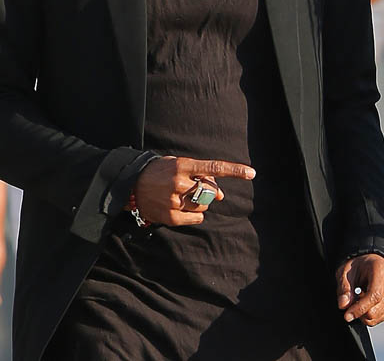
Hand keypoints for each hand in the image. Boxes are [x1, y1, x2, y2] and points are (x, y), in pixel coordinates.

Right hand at [131, 156, 254, 225]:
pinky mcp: (170, 216)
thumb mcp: (181, 166)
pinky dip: (194, 214)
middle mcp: (179, 183)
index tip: (251, 173)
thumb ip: (203, 177)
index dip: (234, 170)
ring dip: (199, 202)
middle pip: (210, 191)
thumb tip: (221, 196)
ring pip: (204, 205)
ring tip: (181, 196)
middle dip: (208, 191)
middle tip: (193, 187)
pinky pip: (197, 218)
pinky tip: (181, 207)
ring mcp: (173, 201)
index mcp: (183, 166)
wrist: (132, 184)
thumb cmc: (162, 172)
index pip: (214, 168)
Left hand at [335, 253, 383, 325]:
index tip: (347, 315)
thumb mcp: (346, 271)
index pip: (374, 295)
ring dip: (363, 313)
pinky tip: (368, 302)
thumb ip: (344, 287)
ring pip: (376, 317)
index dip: (360, 308)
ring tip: (360, 298)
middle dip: (358, 311)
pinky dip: (370, 315)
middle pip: (374, 310)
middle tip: (352, 300)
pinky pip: (380, 319)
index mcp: (381, 270)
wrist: (375, 264)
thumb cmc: (361, 266)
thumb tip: (343, 305)